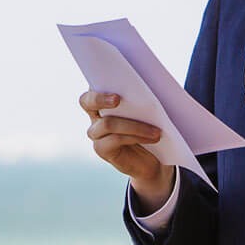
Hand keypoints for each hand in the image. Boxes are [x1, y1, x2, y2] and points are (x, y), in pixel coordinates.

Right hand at [79, 89, 174, 209]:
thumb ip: (142, 98)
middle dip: (100, 98)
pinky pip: (116, 139)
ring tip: (157, 131)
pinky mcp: (101, 149)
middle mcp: (94, 114)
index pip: (92, 86)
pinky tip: (153, 138)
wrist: (153, 159)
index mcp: (103, 98)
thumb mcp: (148, 110)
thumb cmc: (151, 127)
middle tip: (117, 99)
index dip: (99, 85)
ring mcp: (96, 133)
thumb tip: (151, 87)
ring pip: (108, 123)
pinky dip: (136, 136)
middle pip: (87, 102)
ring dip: (135, 126)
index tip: (114, 89)